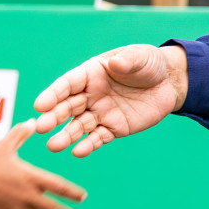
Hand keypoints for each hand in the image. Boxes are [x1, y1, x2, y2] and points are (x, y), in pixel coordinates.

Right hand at [33, 43, 188, 157]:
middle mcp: (91, 94)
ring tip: (53, 146)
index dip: (53, 94)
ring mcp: (101, 112)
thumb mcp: (141, 57)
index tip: (40, 105)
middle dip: (54, 117)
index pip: (68, 84)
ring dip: (66, 135)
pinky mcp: (113, 128)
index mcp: (92, 73)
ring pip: (79, 126)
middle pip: (68, 106)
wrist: (169, 83)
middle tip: (41, 128)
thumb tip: (115, 64)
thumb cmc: (149, 64)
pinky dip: (88, 145)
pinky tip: (78, 152)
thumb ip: (127, 61)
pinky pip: (98, 138)